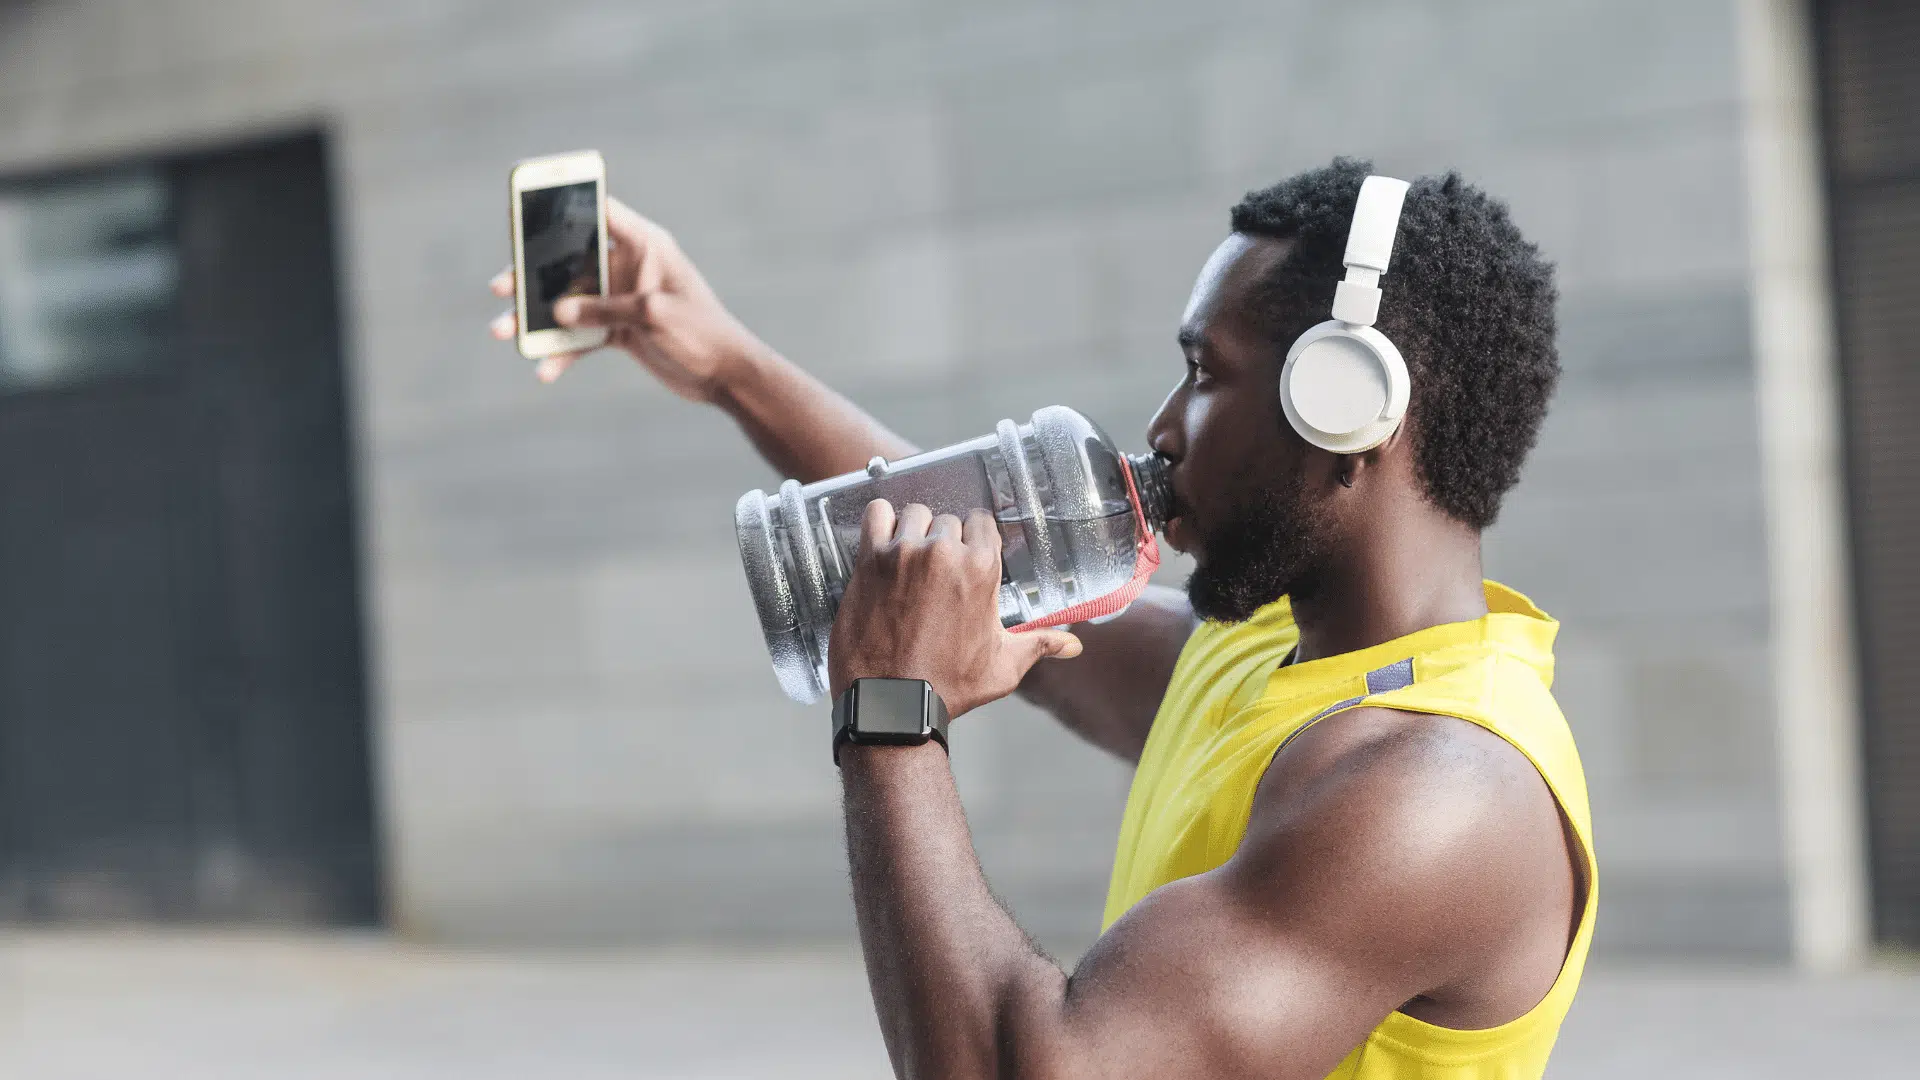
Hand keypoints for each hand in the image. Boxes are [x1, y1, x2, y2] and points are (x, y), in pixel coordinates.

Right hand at [489, 197, 766, 397]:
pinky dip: (563, 352)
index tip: (525, 206)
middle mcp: (629, 267)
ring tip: (503, 332)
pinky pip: (581, 337)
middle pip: (569, 262)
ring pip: (568, 302)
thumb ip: (606, 309)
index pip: (600, 212)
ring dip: (537, 319)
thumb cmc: (703, 333)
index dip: (564, 204)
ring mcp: (621, 299)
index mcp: (645, 245)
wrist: (725, 376)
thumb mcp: (654, 315)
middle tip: (500, 286)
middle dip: (532, 276)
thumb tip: (559, 311)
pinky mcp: (619, 330)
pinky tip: (545, 371)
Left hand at [828, 501, 1081, 718]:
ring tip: (910, 558)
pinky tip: (883, 541)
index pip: (982, 522)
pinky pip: (876, 514)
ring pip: (914, 514)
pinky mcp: (870, 560)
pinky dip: (880, 521)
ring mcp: (904, 553)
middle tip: (936, 571)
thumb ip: (1039, 644)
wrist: (894, 703)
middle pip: (947, 520)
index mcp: (981, 569)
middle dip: (945, 540)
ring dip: (914, 531)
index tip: (966, 554)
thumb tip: (1072, 646)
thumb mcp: (1003, 667)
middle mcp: (944, 552)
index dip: (974, 538)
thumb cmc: (949, 687)